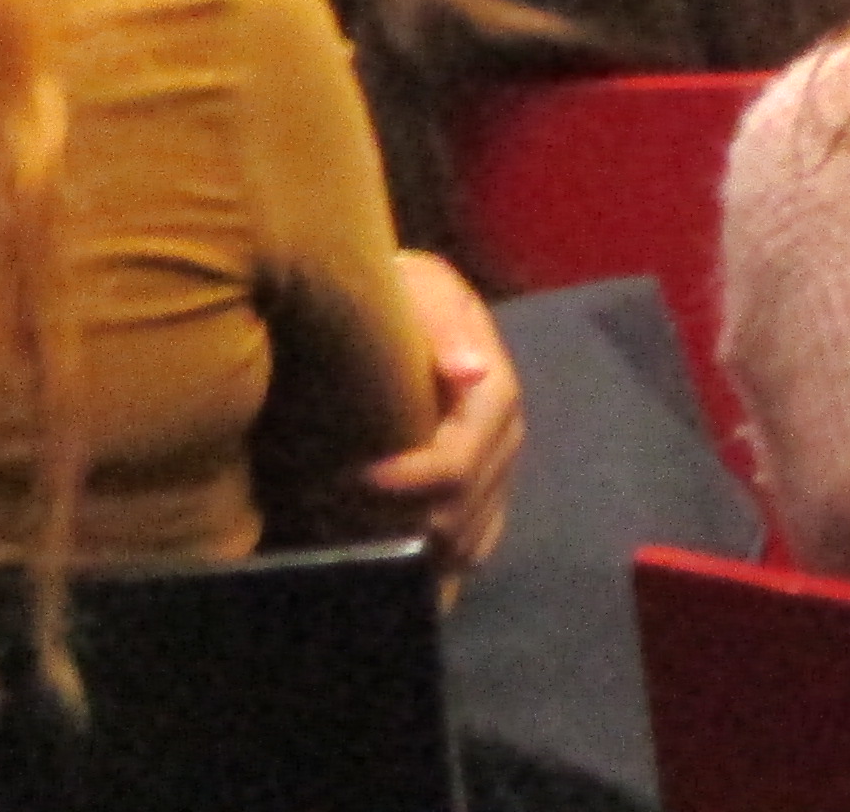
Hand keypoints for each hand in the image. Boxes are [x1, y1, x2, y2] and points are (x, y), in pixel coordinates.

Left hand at [344, 252, 525, 582]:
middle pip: (468, 509)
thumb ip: (441, 320)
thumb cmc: (397, 296)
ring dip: (420, 549)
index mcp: (494, 389)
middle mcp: (503, 438)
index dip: (417, 478)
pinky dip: (438, 564)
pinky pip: (472, 547)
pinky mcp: (479, 495)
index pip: (464, 457)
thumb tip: (473, 372)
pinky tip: (400, 562)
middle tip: (346, 519)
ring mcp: (493, 471)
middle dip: (409, 523)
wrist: (387, 307)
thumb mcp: (417, 286)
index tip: (361, 478)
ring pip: (470, 538)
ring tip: (365, 538)